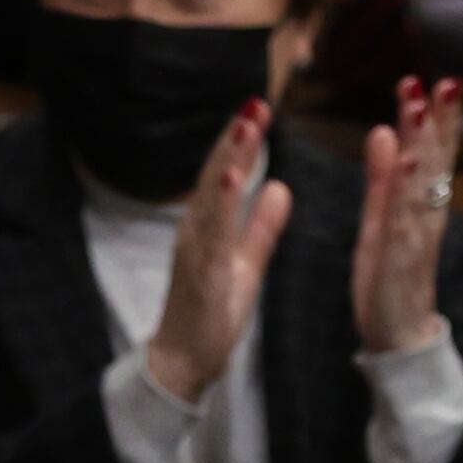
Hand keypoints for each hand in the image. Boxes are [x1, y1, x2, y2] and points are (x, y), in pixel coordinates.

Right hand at [142, 100, 288, 405]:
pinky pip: (213, 234)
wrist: (184, 360)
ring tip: (246, 126)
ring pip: (212, 197)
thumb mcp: (245, 262)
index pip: (226, 174)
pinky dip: (222, 204)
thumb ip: (261, 225)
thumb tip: (279, 186)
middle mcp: (196, 229)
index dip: (241, 141)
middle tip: (255, 102)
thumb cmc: (211, 313)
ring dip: (229, 159)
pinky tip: (232, 179)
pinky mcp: (202, 273)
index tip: (259, 107)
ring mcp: (195, 249)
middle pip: (216, 175)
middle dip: (235, 138)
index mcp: (208, 225)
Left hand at [345, 75, 462, 355]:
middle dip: (439, 123)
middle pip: (436, 164)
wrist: (397, 338)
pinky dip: (406, 191)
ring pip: (424, 186)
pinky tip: (405, 163)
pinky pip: (405, 221)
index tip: (435, 81)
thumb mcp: (380, 221)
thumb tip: (381, 131)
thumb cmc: (389, 280)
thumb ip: (381, 180)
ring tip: (421, 108)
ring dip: (424, 145)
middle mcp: (426, 218)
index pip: (431, 155)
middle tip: (443, 82)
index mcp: (420, 207)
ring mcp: (417, 239)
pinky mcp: (401, 261)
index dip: (436, 119)